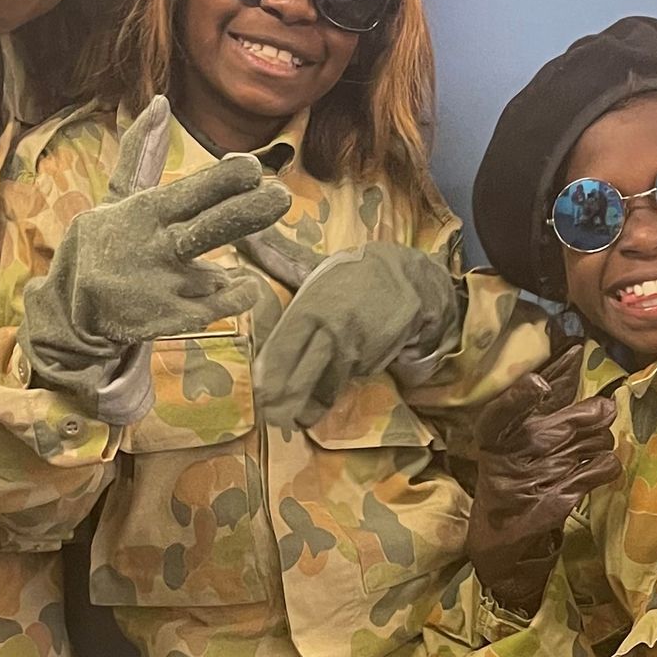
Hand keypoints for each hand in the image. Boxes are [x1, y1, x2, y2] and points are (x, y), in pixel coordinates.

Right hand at [22, 95, 291, 404]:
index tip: (251, 167)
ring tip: (245, 269)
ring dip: (236, 270)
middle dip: (245, 212)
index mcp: (142, 213)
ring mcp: (162, 286)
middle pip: (206, 228)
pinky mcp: (167, 319)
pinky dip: (238, 295)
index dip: (221, 180)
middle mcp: (153, 248)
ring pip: (214, 275)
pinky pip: (216, 307)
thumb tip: (160, 102)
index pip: (186, 193)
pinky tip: (246, 286)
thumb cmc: (106, 244)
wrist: (71, 309)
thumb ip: (141, 153)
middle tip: (281, 197)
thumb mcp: (116, 198)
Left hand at [244, 234, 461, 424]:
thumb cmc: (351, 276)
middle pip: (302, 376)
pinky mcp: (370, 363)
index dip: (269, 375)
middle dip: (285, 402)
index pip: (283, 347)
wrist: (408, 281)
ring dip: (308, 407)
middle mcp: (331, 331)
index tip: (257, 393)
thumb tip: (248, 236)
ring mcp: (352, 351)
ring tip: (292, 420)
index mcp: (311, 306)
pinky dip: (330, 395)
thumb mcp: (315, 268)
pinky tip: (317, 405)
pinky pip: (344, 383)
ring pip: (324, 387)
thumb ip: (279, 260)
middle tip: (270, 418)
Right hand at [465, 346, 617, 612]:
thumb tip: (575, 348)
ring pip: (599, 439)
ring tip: (581, 453)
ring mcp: (541, 473)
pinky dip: (606, 465)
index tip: (538, 387)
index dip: (522, 396)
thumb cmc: (513, 470)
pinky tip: (591, 471)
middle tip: (594, 418)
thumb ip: (545, 393)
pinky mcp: (563, 495)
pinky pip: (605, 465)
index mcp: (495, 431)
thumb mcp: (515, 430)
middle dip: (596, 415)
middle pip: (580, 417)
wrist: (503, 534)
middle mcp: (517, 449)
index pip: (504, 410)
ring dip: (599, 443)